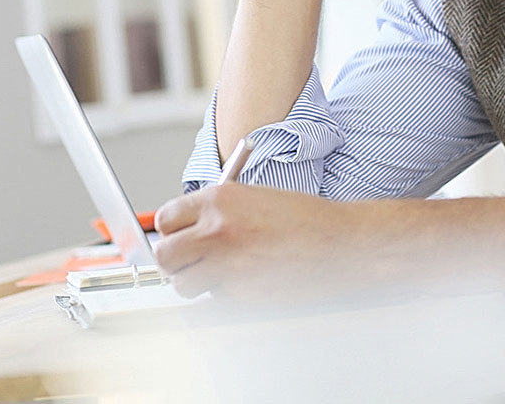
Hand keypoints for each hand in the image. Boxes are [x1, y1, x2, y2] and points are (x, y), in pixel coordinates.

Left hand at [154, 184, 361, 305]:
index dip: (173, 231)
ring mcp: (225, 266)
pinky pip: (208, 306)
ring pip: (182, 286)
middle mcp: (216, 231)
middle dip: (176, 261)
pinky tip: (243, 287)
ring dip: (197, 284)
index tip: (181, 238)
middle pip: (164, 255)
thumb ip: (217, 212)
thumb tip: (187, 231)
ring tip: (225, 275)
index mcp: (219, 199)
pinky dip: (219, 302)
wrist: (340, 244)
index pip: (166, 219)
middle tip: (193, 262)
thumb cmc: (305, 220)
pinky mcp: (238, 298)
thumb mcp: (255, 198)